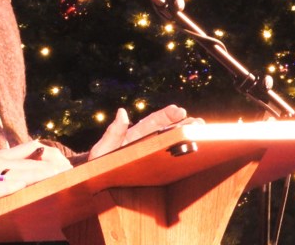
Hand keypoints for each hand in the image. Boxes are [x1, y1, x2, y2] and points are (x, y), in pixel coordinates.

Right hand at [0, 141, 71, 211]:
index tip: (67, 161)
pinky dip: (7, 188)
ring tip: (55, 177)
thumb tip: (37, 145)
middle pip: (27, 166)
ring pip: (15, 176)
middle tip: (69, 172)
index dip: (49, 156)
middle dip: (50, 169)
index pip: (29, 153)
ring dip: (37, 177)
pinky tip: (20, 187)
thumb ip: (12, 155)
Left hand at [87, 105, 203, 160]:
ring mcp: (149, 154)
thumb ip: (112, 133)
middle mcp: (143, 143)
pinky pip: (168, 159)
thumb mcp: (101, 149)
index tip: (179, 110)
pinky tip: (195, 149)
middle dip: (182, 124)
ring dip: (185, 135)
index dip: (165, 116)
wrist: (93, 183)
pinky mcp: (152, 168)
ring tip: (202, 130)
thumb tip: (122, 111)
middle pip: (166, 130)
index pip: (151, 123)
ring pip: (170, 142)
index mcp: (132, 136)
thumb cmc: (96, 165)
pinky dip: (181, 153)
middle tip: (198, 121)